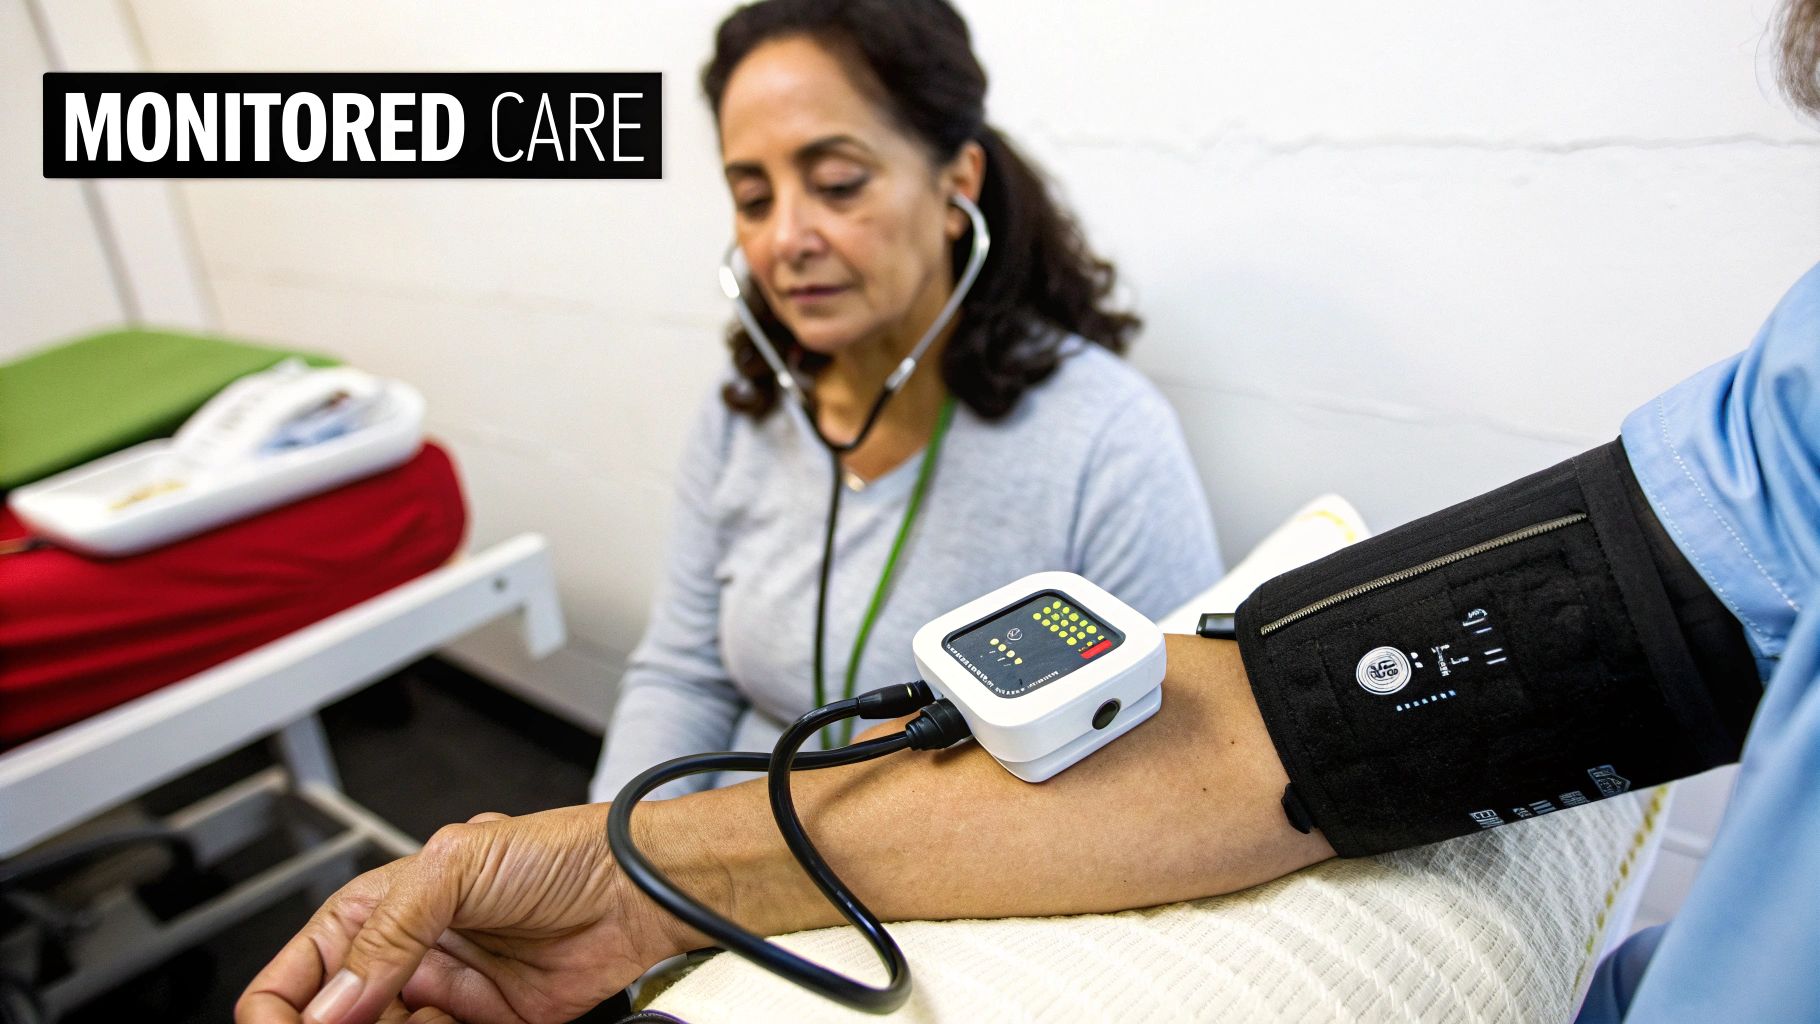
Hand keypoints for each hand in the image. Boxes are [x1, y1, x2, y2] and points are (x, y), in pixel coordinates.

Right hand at [235, 804, 702, 1023]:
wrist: (636, 889)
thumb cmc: (558, 850)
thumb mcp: (455, 867)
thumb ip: (390, 932)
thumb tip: (334, 1002)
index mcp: (378, 909)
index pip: (297, 975)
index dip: (283, 1013)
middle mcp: (404, 957)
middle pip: (332, 1021)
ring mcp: (443, 996)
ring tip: (426, 1020)